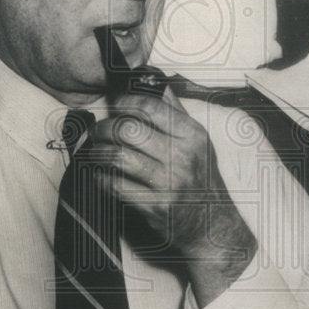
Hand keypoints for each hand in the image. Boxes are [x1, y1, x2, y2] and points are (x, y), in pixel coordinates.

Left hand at [88, 91, 256, 305]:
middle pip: (129, 129)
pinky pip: (116, 186)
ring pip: (118, 156)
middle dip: (104, 127)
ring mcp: (169, 183)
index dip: (124, 101)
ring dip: (98, 151)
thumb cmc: (202, 180)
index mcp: (192, 135)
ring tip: (95, 150)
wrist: (213, 226)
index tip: (113, 104)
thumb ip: (176, 112)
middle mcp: (182, 156)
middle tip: (97, 131)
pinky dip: (101, 178)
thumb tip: (153, 82)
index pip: (150, 106)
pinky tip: (99, 174)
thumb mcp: (199, 142)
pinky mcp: (155, 206)